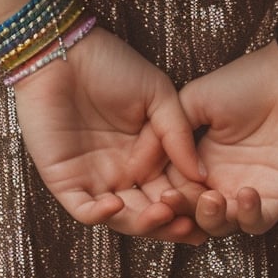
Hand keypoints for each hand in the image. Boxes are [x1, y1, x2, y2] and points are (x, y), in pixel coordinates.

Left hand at [12, 26, 207, 242]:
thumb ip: (179, 133)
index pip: (175, 190)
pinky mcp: (65, 181)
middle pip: (151, 213)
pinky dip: (100, 215)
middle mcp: (124, 173)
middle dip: (172, 224)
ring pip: (123, 219)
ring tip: (163, 213)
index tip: (215, 207)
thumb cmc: (110, 65)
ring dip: (143, 224)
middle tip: (191, 225)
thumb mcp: (158, 94)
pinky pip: (84, 210)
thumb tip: (201, 174)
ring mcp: (95, 180)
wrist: (63, 51)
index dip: (193, 203)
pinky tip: (117, 204)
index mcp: (148, 156)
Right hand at [165, 42, 277, 236]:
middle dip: (179, 212)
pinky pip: (257, 223)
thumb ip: (168, 131)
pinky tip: (246, 193)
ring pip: (221, 226)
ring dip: (211, 219)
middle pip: (191, 214)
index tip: (149, 189)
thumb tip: (139, 164)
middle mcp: (221, 179)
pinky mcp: (277, 196)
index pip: (172, 189)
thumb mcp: (193, 100)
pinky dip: (248, 217)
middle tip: (172, 199)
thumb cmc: (246, 81)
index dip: (159, 194)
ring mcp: (247, 190)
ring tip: (211, 197)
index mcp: (200, 159)